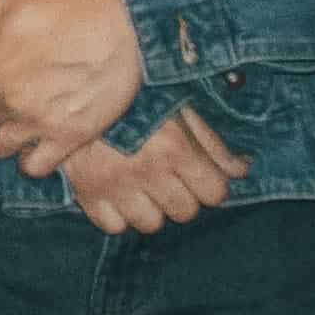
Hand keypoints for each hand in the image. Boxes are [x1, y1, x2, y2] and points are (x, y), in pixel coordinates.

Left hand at [0, 0, 147, 169]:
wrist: (124, 25)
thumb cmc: (67, 8)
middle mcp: (5, 99)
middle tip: (11, 96)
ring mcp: (35, 122)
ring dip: (5, 136)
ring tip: (24, 122)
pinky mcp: (66, 138)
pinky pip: (33, 167)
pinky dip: (32, 160)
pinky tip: (40, 145)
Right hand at [51, 111, 251, 236]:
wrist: (72, 88)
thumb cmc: (133, 96)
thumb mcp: (178, 108)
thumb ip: (212, 142)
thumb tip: (242, 170)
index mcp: (175, 147)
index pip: (215, 193)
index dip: (211, 186)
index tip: (200, 176)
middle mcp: (148, 171)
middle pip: (186, 212)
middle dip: (183, 197)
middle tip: (169, 179)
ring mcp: (116, 186)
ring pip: (152, 224)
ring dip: (151, 208)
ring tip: (143, 186)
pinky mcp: (87, 193)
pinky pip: (114, 226)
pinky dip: (118, 214)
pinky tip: (118, 193)